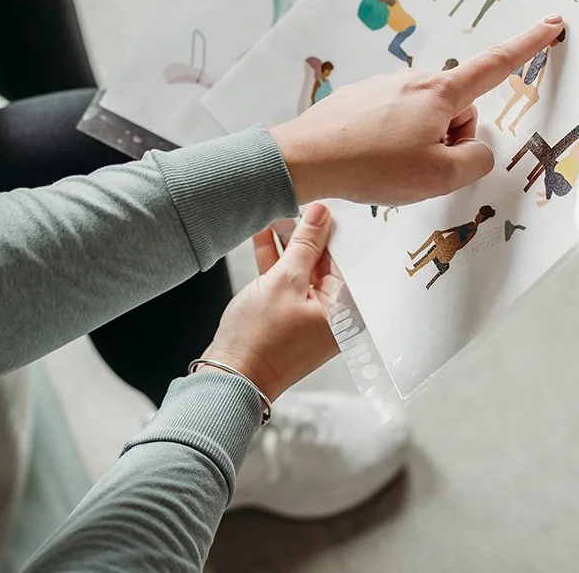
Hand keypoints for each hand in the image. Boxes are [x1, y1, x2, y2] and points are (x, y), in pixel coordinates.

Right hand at [198, 204, 340, 401]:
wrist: (232, 375)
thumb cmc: (260, 338)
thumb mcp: (284, 281)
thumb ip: (305, 245)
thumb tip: (321, 213)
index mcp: (346, 309)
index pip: (346, 258)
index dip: (332, 228)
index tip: (320, 203)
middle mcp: (334, 313)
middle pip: (325, 262)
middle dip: (307, 233)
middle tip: (293, 204)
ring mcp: (311, 315)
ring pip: (303, 269)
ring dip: (287, 243)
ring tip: (273, 213)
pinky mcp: (290, 315)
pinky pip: (288, 282)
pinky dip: (276, 261)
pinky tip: (264, 235)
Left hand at [270, 17, 565, 206]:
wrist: (305, 158)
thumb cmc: (372, 166)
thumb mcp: (440, 177)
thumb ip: (476, 161)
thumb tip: (474, 148)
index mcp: (440, 91)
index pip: (496, 65)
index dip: (528, 46)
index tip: (551, 24)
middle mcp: (413, 79)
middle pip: (457, 110)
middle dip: (450, 140)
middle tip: (421, 168)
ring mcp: (384, 86)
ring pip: (425, 120)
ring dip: (419, 145)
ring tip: (388, 167)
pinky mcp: (360, 99)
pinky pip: (394, 123)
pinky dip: (391, 144)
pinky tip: (369, 160)